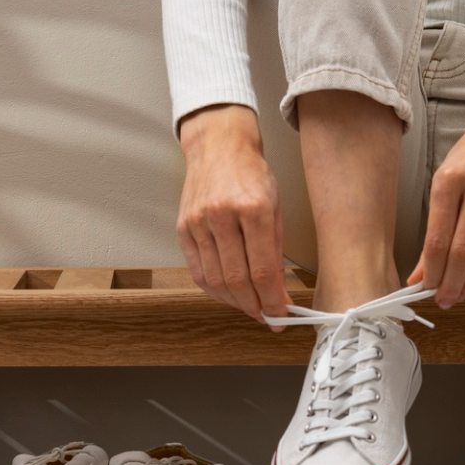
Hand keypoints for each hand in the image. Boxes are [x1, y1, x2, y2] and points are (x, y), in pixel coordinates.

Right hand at [177, 105, 290, 328]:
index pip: (262, 269)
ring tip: (249, 308)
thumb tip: (276, 289)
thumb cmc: (250, 173)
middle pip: (237, 279)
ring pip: (215, 280)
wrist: (218, 146)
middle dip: (254, 306)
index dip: (272, 300)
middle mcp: (223, 215)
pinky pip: (198, 271)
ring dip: (234, 302)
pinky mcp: (183, 228)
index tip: (281, 316)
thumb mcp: (275, 206)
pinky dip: (213, 290)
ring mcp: (199, 222)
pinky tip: (227, 295)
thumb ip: (275, 248)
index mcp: (254, 207)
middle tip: (266, 318)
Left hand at [410, 89, 464, 308]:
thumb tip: (420, 274)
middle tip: (444, 299)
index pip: (438, 239)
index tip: (426, 289)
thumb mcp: (442, 184)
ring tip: (461, 294)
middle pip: (463, 250)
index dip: (432, 271)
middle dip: (451, 282)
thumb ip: (433, 229)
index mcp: (449, 181)